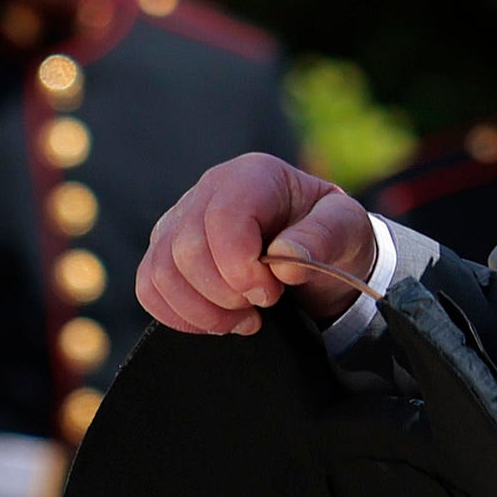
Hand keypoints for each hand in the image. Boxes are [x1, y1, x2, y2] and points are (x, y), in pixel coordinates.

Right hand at [138, 157, 374, 335]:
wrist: (313, 254)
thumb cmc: (329, 235)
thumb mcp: (347, 227)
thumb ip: (324, 236)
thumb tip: (285, 258)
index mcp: (251, 176)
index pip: (223, 219)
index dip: (241, 266)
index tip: (271, 291)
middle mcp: (206, 192)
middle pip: (186, 250)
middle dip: (224, 295)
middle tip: (261, 306)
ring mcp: (178, 222)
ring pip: (160, 273)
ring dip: (202, 311)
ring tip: (242, 318)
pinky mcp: (163, 253)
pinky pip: (148, 289)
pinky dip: (179, 316)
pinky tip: (215, 319)